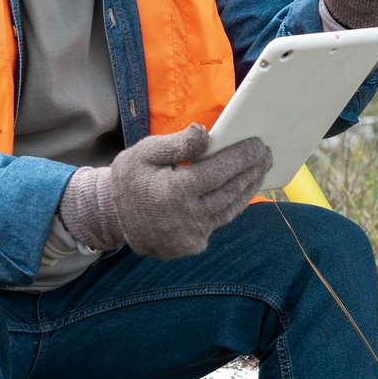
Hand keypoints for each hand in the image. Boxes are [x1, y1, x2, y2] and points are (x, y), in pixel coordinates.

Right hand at [60, 125, 273, 259]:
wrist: (111, 217)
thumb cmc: (129, 179)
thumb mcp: (144, 153)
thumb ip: (177, 143)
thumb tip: (205, 132)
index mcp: (175, 191)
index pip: (220, 170)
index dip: (242, 156)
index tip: (259, 144)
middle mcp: (187, 216)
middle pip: (231, 191)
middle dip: (252, 171)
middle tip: (266, 155)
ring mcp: (191, 235)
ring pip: (229, 209)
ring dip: (247, 189)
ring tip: (259, 171)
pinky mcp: (192, 246)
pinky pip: (218, 222)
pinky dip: (231, 206)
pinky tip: (239, 191)